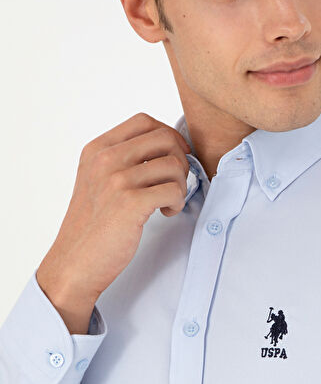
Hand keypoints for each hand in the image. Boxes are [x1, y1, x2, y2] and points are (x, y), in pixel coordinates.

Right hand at [36, 112, 191, 306]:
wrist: (75, 262)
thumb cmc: (94, 224)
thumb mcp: (98, 180)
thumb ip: (123, 159)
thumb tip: (169, 144)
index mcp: (97, 149)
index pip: (144, 121)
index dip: (169, 135)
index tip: (174, 157)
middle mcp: (105, 160)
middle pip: (165, 138)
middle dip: (181, 159)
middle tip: (173, 182)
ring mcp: (116, 180)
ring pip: (174, 164)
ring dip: (180, 184)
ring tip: (167, 202)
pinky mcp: (130, 204)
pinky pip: (175, 189)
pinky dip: (177, 202)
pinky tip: (165, 213)